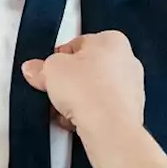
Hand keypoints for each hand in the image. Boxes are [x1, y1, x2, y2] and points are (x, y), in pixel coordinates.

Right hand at [21, 30, 145, 137]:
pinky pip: (101, 110)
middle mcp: (128, 61)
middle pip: (87, 68)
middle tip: (53, 89)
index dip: (58, 58)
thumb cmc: (91, 91)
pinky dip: (88, 115)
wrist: (109, 127)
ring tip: (63, 108)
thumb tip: (34, 69)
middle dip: (69, 80)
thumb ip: (41, 67)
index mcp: (113, 40)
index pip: (78, 44)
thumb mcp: (51, 69)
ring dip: (77, 100)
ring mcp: (131, 88)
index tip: (47, 69)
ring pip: (94, 91)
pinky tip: (75, 121)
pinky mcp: (130, 112)